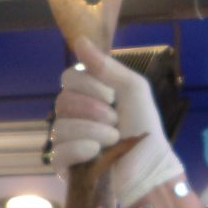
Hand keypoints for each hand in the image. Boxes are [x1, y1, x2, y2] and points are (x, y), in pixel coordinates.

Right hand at [50, 37, 185, 207]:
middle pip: (62, 101)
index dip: (88, 86)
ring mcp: (69, 141)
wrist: (150, 167)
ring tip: (113, 140)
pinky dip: (79, 151)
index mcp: (88, 96)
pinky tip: (95, 153)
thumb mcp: (132, 89)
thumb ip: (106, 66)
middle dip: (93, 111)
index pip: (68, 78)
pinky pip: (57, 152)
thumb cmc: (144, 128)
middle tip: (115, 121)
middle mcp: (75, 115)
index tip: (111, 97)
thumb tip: (79, 40)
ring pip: (61, 127)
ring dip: (93, 132)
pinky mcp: (66, 165)